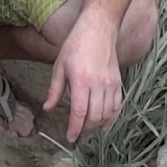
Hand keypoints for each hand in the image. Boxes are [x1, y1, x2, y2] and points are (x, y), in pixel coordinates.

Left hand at [43, 13, 123, 143]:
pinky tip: (105, 123)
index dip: (75, 128)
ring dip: (98, 125)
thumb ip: (54, 90)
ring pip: (107, 113)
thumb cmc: (76, 45)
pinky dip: (112, 117)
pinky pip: (117, 105)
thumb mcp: (60, 67)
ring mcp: (110, 84)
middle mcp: (98, 84)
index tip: (70, 138)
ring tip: (88, 127)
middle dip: (85, 128)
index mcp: (81, 81)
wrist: (98, 29)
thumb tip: (48, 108)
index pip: (79, 112)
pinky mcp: (118, 82)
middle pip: (94, 116)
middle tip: (77, 132)